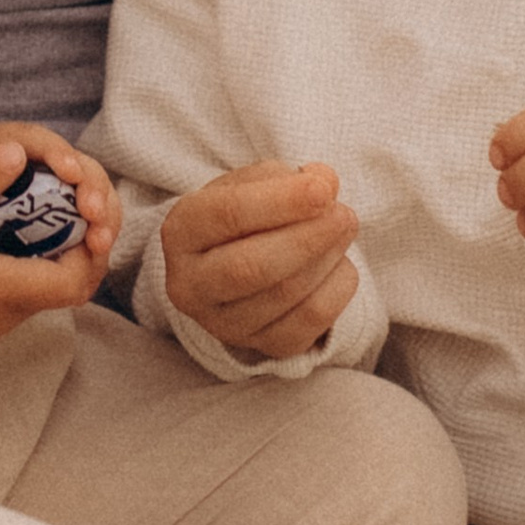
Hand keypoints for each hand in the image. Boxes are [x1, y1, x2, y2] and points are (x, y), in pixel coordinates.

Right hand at [0, 136, 110, 357]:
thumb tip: (21, 153)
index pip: (73, 283)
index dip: (91, 251)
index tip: (85, 215)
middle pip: (62, 291)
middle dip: (75, 252)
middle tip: (68, 211)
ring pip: (37, 297)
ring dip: (45, 261)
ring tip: (31, 218)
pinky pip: (12, 304)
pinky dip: (19, 274)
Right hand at [160, 162, 360, 359]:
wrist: (235, 266)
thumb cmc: (244, 217)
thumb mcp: (251, 185)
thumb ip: (284, 178)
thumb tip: (324, 183)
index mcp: (180, 233)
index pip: (227, 215)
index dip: (280, 202)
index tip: (322, 189)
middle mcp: (191, 285)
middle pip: (251, 266)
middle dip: (307, 237)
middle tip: (344, 214)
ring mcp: (223, 324)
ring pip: (285, 294)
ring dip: (328, 257)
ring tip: (344, 227)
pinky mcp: (262, 346)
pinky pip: (310, 321)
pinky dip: (337, 287)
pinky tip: (340, 263)